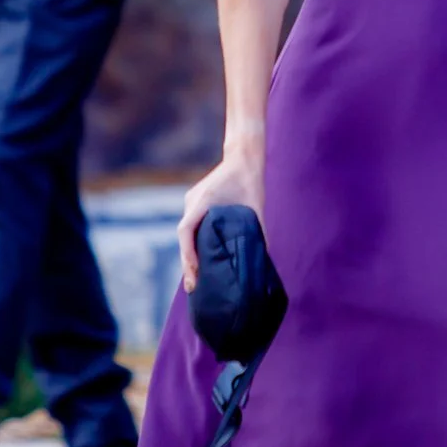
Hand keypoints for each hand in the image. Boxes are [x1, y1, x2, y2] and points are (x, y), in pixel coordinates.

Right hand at [177, 153, 264, 292]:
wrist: (243, 159)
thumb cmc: (251, 183)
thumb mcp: (256, 206)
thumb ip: (258, 230)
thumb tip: (263, 258)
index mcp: (203, 200)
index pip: (186, 229)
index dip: (188, 252)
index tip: (194, 271)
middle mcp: (193, 202)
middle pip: (183, 236)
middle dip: (187, 263)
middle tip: (193, 287)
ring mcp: (191, 203)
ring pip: (186, 233)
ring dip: (188, 255)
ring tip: (194, 281)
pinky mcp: (195, 205)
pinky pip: (190, 228)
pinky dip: (192, 245)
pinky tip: (198, 261)